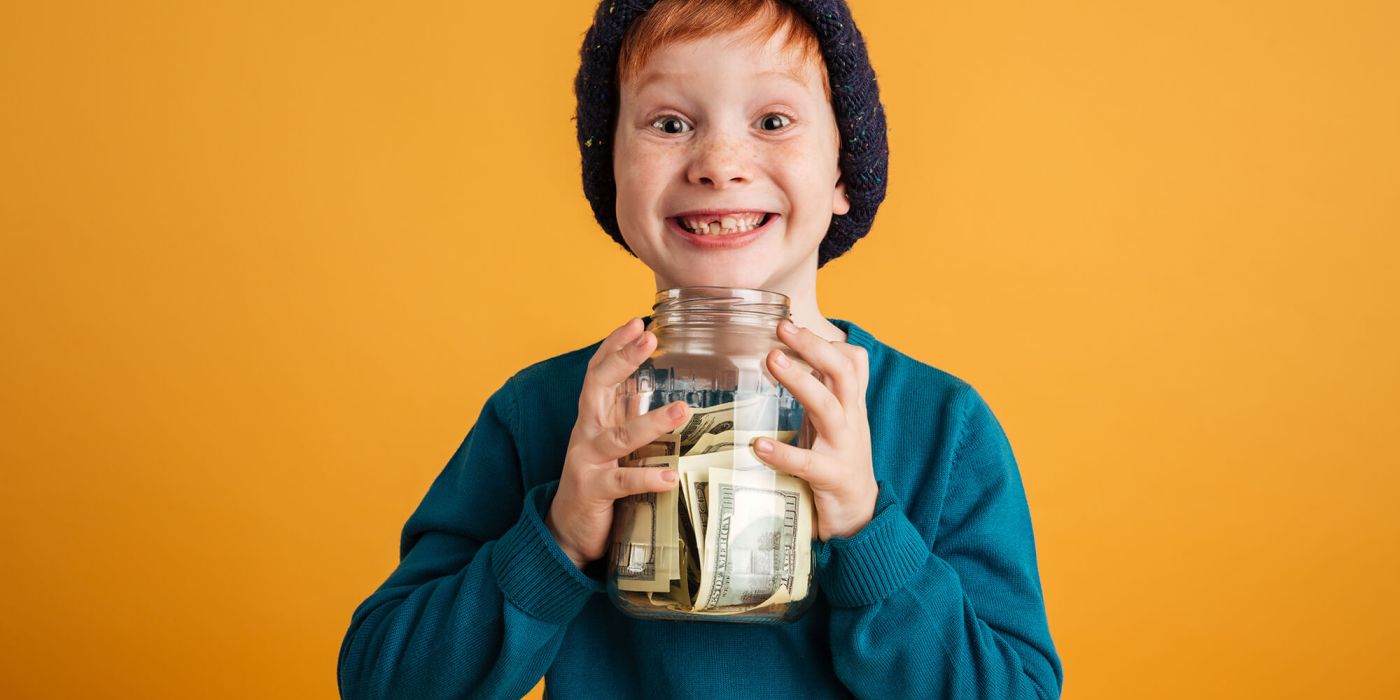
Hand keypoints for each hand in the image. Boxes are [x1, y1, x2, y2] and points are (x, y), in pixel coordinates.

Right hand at [544, 317, 688, 569]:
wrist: (567, 530)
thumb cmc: (597, 481)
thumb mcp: (613, 443)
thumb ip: (627, 416)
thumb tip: (656, 389)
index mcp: (593, 418)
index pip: (599, 371)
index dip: (615, 345)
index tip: (638, 321)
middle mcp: (586, 433)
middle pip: (598, 387)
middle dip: (622, 360)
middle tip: (649, 338)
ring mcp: (587, 462)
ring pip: (617, 436)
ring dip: (651, 422)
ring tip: (682, 411)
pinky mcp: (593, 492)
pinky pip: (622, 482)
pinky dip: (646, 478)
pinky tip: (670, 476)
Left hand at [752, 320, 877, 540]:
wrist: (861, 514)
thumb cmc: (838, 460)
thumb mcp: (834, 420)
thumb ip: (820, 391)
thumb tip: (789, 356)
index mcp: (850, 404)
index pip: (851, 362)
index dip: (825, 341)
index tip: (790, 322)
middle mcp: (851, 420)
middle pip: (842, 373)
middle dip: (814, 346)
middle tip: (781, 328)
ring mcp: (844, 448)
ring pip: (827, 407)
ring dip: (801, 382)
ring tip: (772, 361)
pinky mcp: (832, 477)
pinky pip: (807, 463)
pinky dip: (783, 453)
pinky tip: (759, 445)